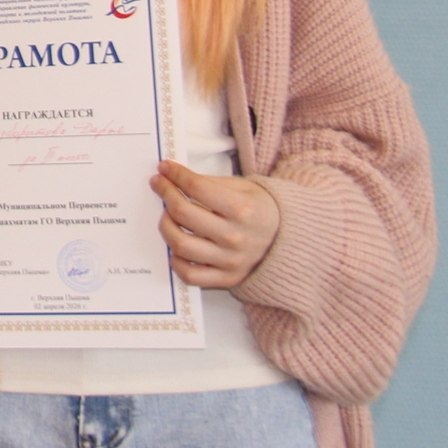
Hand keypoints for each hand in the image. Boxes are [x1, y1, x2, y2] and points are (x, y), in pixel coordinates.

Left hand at [152, 161, 281, 288]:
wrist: (288, 242)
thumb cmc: (260, 211)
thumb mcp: (243, 188)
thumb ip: (209, 183)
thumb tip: (173, 176)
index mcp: (243, 210)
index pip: (196, 187)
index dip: (175, 174)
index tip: (165, 168)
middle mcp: (236, 237)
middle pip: (183, 214)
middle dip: (166, 194)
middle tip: (160, 186)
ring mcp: (230, 261)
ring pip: (181, 245)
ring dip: (165, 226)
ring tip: (166, 216)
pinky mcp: (226, 278)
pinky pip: (190, 275)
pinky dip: (176, 261)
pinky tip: (176, 247)